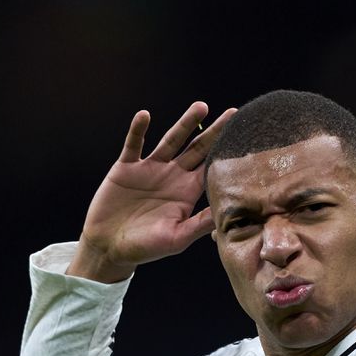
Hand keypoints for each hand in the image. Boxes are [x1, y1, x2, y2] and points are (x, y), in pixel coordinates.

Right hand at [67, 102, 235, 282]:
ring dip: (185, 124)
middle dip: (214, 132)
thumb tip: (226, 213)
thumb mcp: (177, 238)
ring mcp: (150, 169)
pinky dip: (138, 130)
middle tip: (233, 113)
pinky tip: (144, 115)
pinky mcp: (126, 167)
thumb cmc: (146, 248)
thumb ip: (199, 224)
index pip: (211, 168)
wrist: (110, 247)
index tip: (245, 139)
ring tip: (202, 107)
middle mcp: (172, 176)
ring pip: (171, 140)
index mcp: (187, 192)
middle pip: (197, 148)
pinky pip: (133, 144)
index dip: (227, 153)